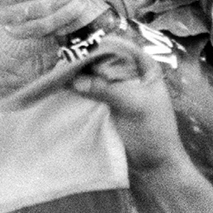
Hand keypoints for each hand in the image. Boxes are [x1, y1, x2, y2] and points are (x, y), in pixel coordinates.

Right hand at [69, 36, 190, 176]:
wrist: (154, 167)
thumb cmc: (153, 132)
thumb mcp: (134, 105)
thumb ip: (107, 89)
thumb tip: (75, 81)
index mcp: (145, 67)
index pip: (120, 46)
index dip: (100, 45)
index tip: (78, 48)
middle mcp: (130, 74)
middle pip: (104, 59)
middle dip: (85, 60)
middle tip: (63, 62)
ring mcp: (116, 90)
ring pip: (94, 75)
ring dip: (78, 75)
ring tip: (58, 74)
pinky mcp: (105, 106)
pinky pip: (89, 92)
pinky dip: (77, 90)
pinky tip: (62, 88)